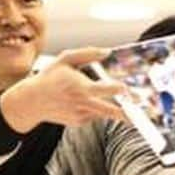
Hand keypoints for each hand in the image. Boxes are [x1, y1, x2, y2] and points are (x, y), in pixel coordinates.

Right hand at [0, 47, 124, 131]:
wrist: (32, 101)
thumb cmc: (50, 77)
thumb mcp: (65, 59)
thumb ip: (87, 54)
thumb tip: (107, 52)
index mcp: (82, 87)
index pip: (108, 90)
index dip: (121, 90)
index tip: (130, 89)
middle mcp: (83, 104)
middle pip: (111, 111)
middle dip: (128, 113)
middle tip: (142, 113)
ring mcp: (81, 115)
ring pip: (104, 114)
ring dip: (115, 111)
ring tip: (130, 111)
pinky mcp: (79, 122)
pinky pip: (94, 115)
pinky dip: (94, 109)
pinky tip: (82, 102)